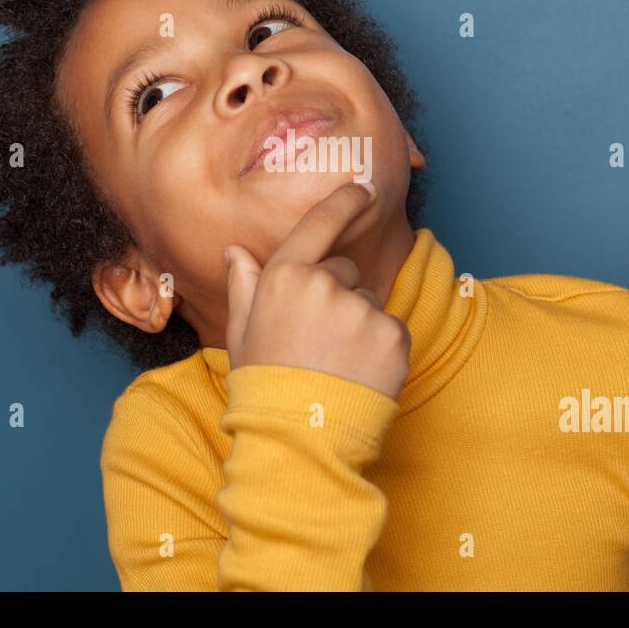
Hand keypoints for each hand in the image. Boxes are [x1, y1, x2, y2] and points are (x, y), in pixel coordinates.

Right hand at [222, 181, 409, 400]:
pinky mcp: (394, 335)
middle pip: (344, 272)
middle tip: (317, 341)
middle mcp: (326, 284)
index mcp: (284, 277)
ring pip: (368, 304)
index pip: (319, 224)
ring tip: (336, 365)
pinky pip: (391, 329)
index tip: (363, 187)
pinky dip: (380, 348)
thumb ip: (244, 286)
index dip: (343, 201)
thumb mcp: (242, 334)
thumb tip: (234, 250)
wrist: (301, 440)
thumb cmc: (265, 386)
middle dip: (336, 296)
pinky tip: (358, 374)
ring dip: (359, 325)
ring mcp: (363, 309)